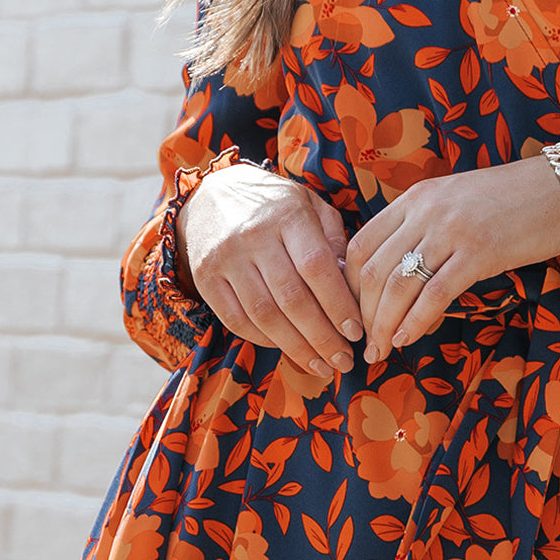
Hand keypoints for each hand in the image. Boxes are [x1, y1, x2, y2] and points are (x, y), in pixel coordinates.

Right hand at [176, 163, 364, 379]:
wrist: (209, 194)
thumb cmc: (273, 204)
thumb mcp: (309, 204)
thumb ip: (333, 238)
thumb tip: (351, 283)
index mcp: (287, 214)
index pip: (316, 267)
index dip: (338, 304)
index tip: (356, 332)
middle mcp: (253, 236)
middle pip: (292, 298)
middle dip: (322, 337)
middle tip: (344, 361)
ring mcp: (224, 258)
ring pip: (264, 316)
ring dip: (296, 348)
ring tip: (321, 365)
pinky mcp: (203, 278)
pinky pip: (236, 321)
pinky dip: (264, 341)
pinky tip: (287, 349)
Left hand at [344, 146, 559, 362]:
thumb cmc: (511, 201)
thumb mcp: (454, 202)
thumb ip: (422, 228)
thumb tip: (395, 274)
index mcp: (416, 198)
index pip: (361, 245)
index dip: (347, 286)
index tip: (352, 314)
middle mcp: (426, 211)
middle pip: (372, 271)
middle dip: (362, 315)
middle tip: (364, 345)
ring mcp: (452, 230)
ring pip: (398, 285)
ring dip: (384, 325)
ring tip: (382, 351)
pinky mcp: (480, 252)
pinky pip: (435, 293)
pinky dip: (416, 321)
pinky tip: (407, 338)